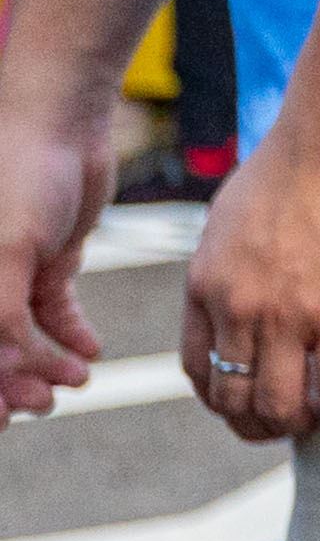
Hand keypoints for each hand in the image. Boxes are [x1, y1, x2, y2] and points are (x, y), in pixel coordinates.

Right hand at [0, 79, 104, 418]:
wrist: (61, 120)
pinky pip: (51, 310)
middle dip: (13, 383)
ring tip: (78, 379)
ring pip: (20, 338)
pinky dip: (69, 334)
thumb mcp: (6, 255)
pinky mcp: (44, 258)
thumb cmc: (16, 177)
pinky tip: (90, 351)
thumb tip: (6, 372)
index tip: (3, 420)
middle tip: (47, 403)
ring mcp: (7, 271)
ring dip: (45, 364)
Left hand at [184, 116, 319, 441]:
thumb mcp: (231, 218)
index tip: (251, 402)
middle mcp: (239, 309)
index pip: (199, 371)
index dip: (223, 400)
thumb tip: (236, 282)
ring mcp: (290, 316)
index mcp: (207, 285)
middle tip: (293, 422)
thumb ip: (227, 262)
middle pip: (235, 400)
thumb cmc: (295, 163)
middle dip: (260, 424)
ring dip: (302, 423)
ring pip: (283, 407)